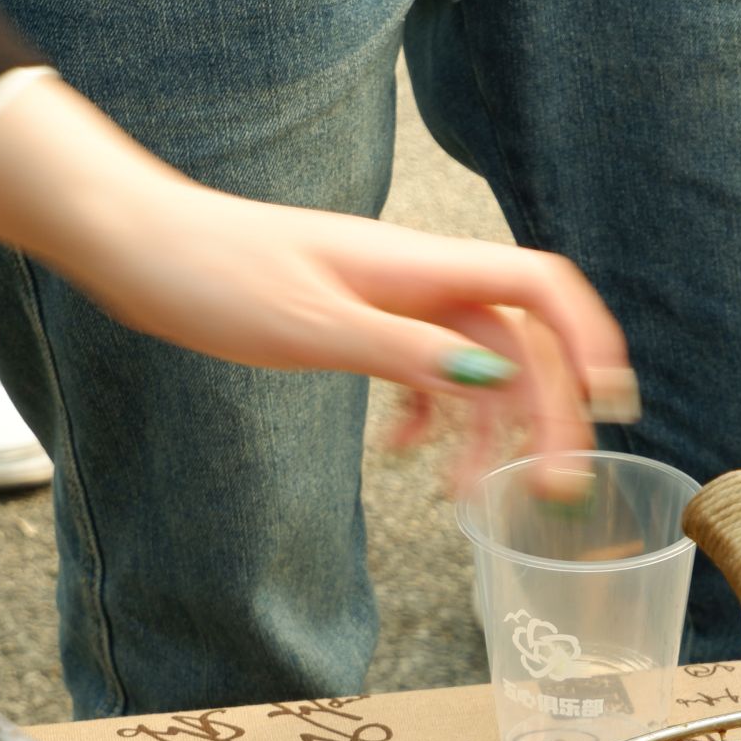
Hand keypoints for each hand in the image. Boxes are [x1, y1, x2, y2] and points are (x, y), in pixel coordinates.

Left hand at [0, 78, 633, 488]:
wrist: (133, 242)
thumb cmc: (209, 272)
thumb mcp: (310, 325)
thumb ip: (408, 354)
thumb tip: (495, 385)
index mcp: (419, 267)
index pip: (538, 288)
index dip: (586, 340)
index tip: (608, 404)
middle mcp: (420, 279)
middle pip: (520, 341)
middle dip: (547, 414)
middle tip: (553, 489)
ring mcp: (392, 300)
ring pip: (476, 365)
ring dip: (487, 432)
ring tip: (471, 498)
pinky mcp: (360, 323)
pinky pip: (425, 370)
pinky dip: (430, 417)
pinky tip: (403, 453)